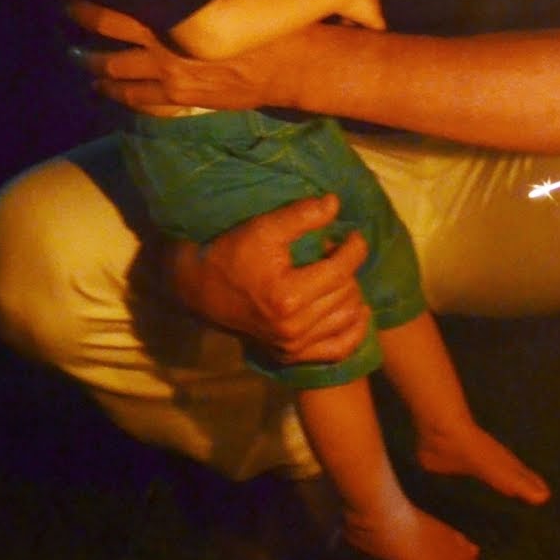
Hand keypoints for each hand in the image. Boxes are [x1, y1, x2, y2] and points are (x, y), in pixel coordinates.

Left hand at [66, 0, 274, 113]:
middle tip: (64, 16)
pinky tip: (106, 90)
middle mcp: (162, 50)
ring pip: (115, 77)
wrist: (292, 65)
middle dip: (80, 29)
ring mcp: (169, 80)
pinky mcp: (181, 101)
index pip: (115, 6)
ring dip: (92, 68)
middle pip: (105, 43)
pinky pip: (140, 103)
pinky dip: (119, 96)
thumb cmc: (268, 18)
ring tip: (77, 58)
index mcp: (171, 17)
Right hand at [168, 194, 371, 362]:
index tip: (354, 235)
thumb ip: (301, 215)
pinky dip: (355, 331)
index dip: (354, 249)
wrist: (201, 291)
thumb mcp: (263, 228)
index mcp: (287, 297)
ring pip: (347, 317)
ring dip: (352, 293)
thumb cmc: (231, 254)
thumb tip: (335, 203)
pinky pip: (339, 349)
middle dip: (347, 268)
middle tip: (336, 252)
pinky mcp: (291, 356)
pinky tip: (358, 311)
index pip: (340, 270)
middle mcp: (293, 328)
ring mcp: (293, 346)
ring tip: (340, 275)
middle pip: (345, 293)